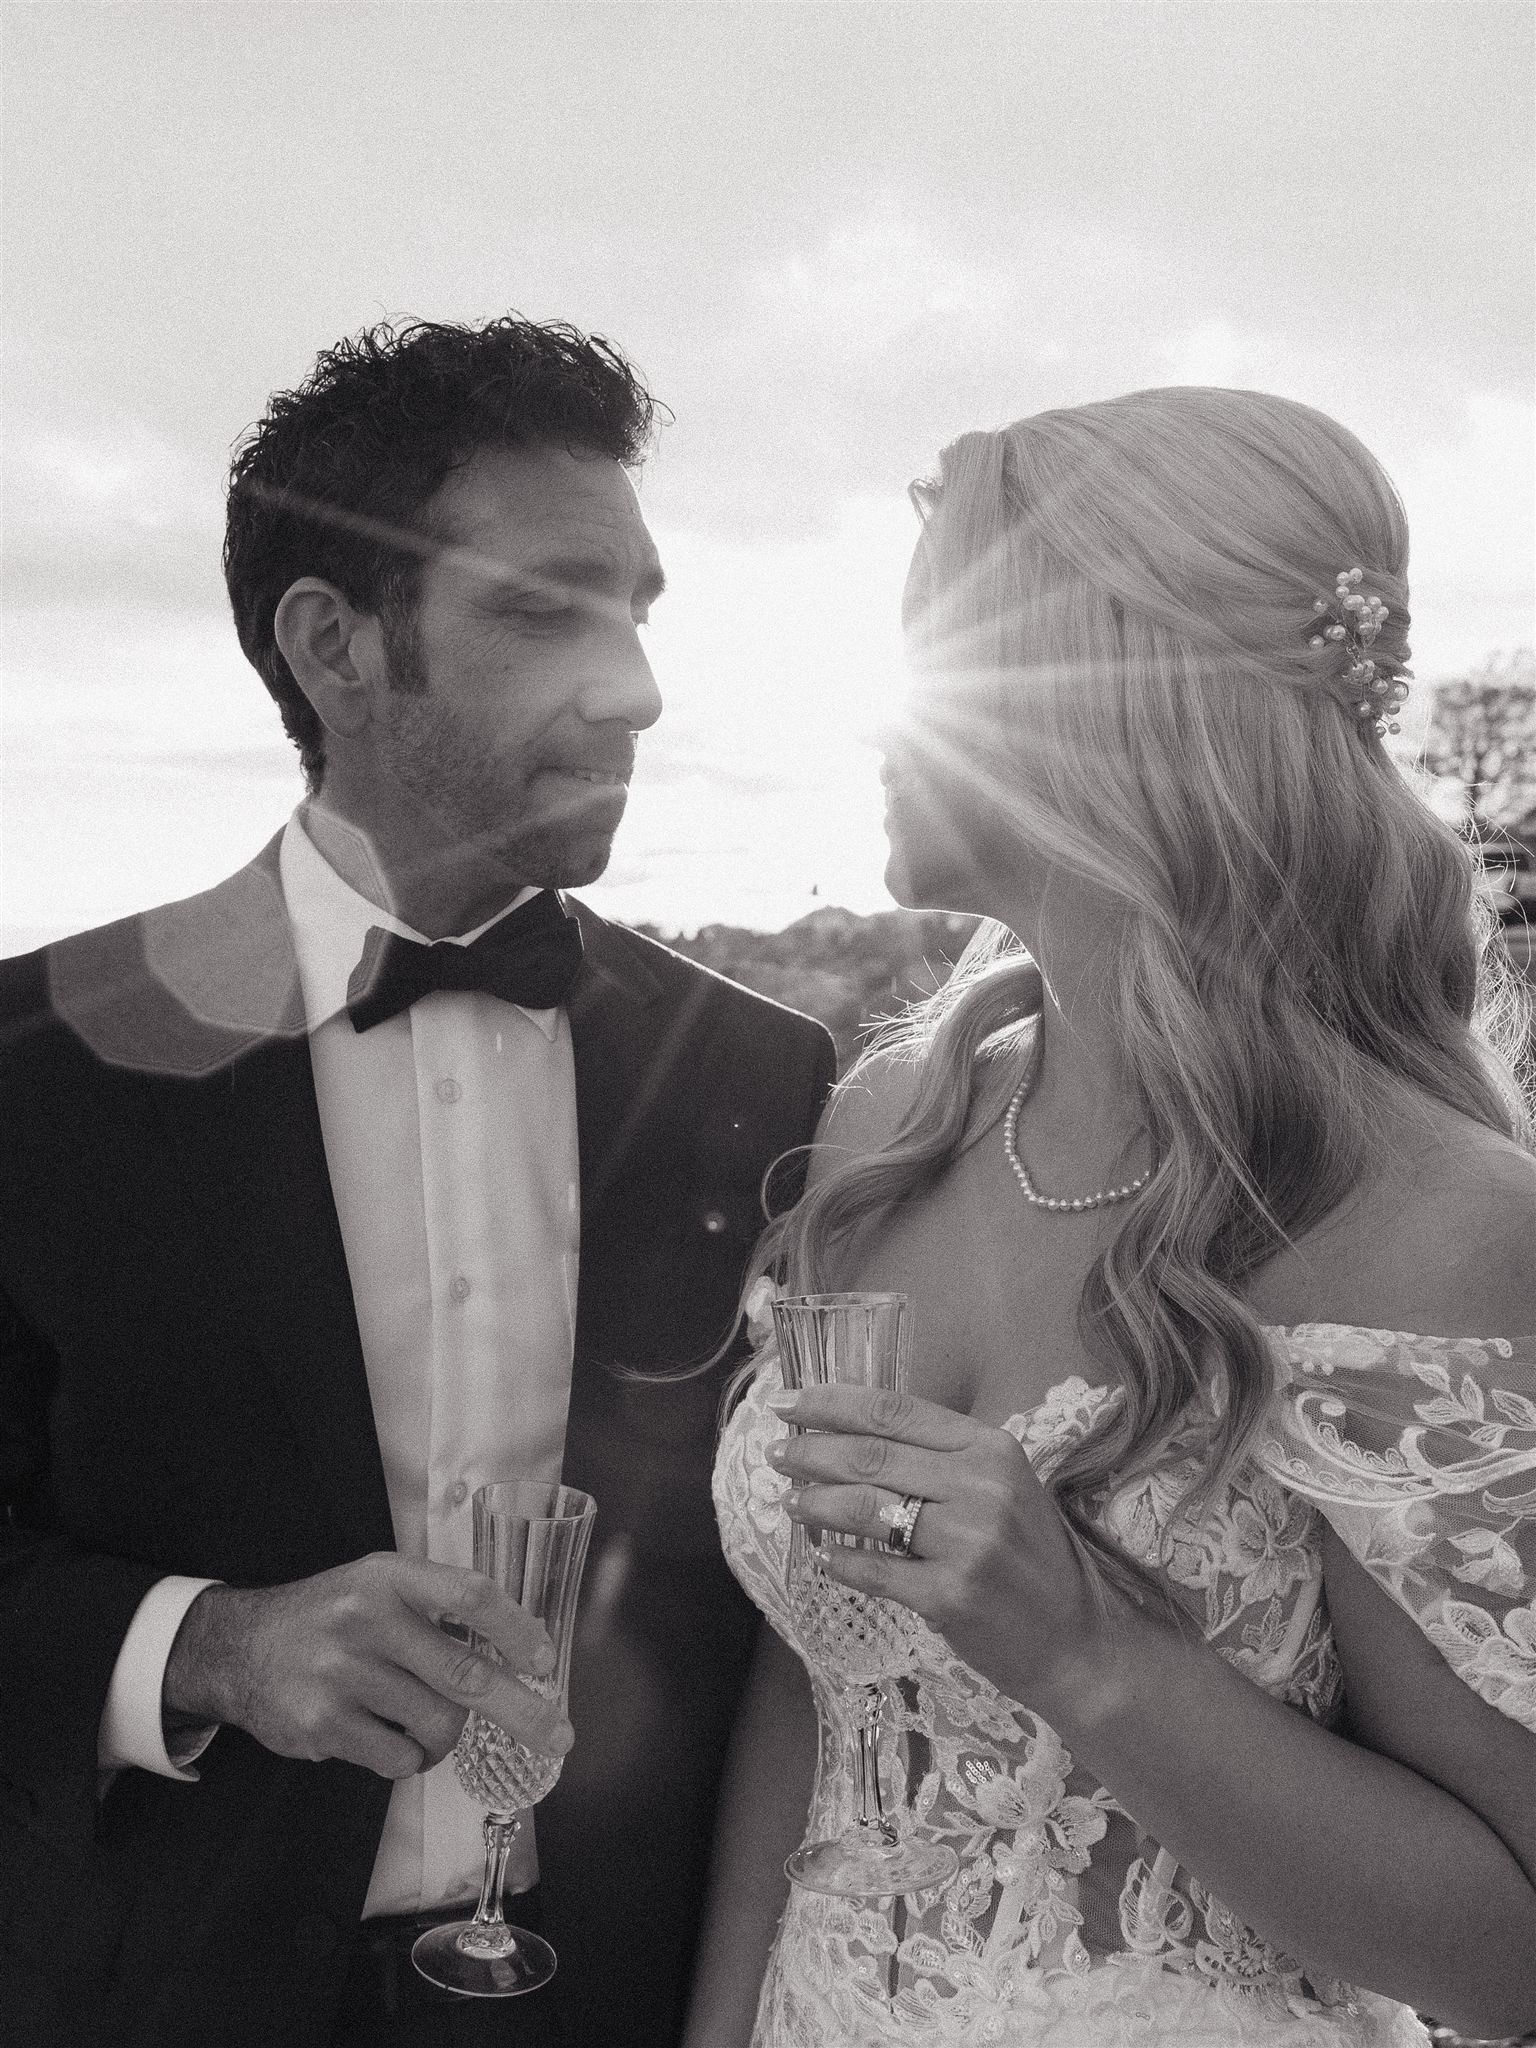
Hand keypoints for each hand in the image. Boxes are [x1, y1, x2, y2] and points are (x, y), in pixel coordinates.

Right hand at [163, 1553, 572, 1780]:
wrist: (239, 1648)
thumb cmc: (330, 1618)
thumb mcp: (378, 1586)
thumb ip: (436, 1607)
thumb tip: (517, 1651)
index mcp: (388, 1577)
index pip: (468, 1595)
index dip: (515, 1628)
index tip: (544, 1658)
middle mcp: (366, 1619)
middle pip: (466, 1674)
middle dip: (522, 1709)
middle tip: (557, 1733)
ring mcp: (342, 1675)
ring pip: (438, 1724)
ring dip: (447, 1736)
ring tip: (426, 1723)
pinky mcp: (323, 1725)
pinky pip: (399, 1757)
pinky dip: (410, 1757)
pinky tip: (389, 1738)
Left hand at [767, 1383, 1120, 1713]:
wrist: (1076, 1637)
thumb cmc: (1030, 1556)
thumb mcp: (1001, 1484)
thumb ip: (940, 1458)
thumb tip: (851, 1436)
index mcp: (990, 1447)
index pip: (895, 1410)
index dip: (831, 1403)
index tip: (788, 1401)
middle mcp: (980, 1486)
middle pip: (871, 1455)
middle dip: (811, 1451)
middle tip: (775, 1451)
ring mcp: (967, 1542)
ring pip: (865, 1508)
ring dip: (815, 1501)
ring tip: (790, 1500)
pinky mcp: (951, 1596)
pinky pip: (876, 1571)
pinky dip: (842, 1562)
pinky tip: (824, 1556)